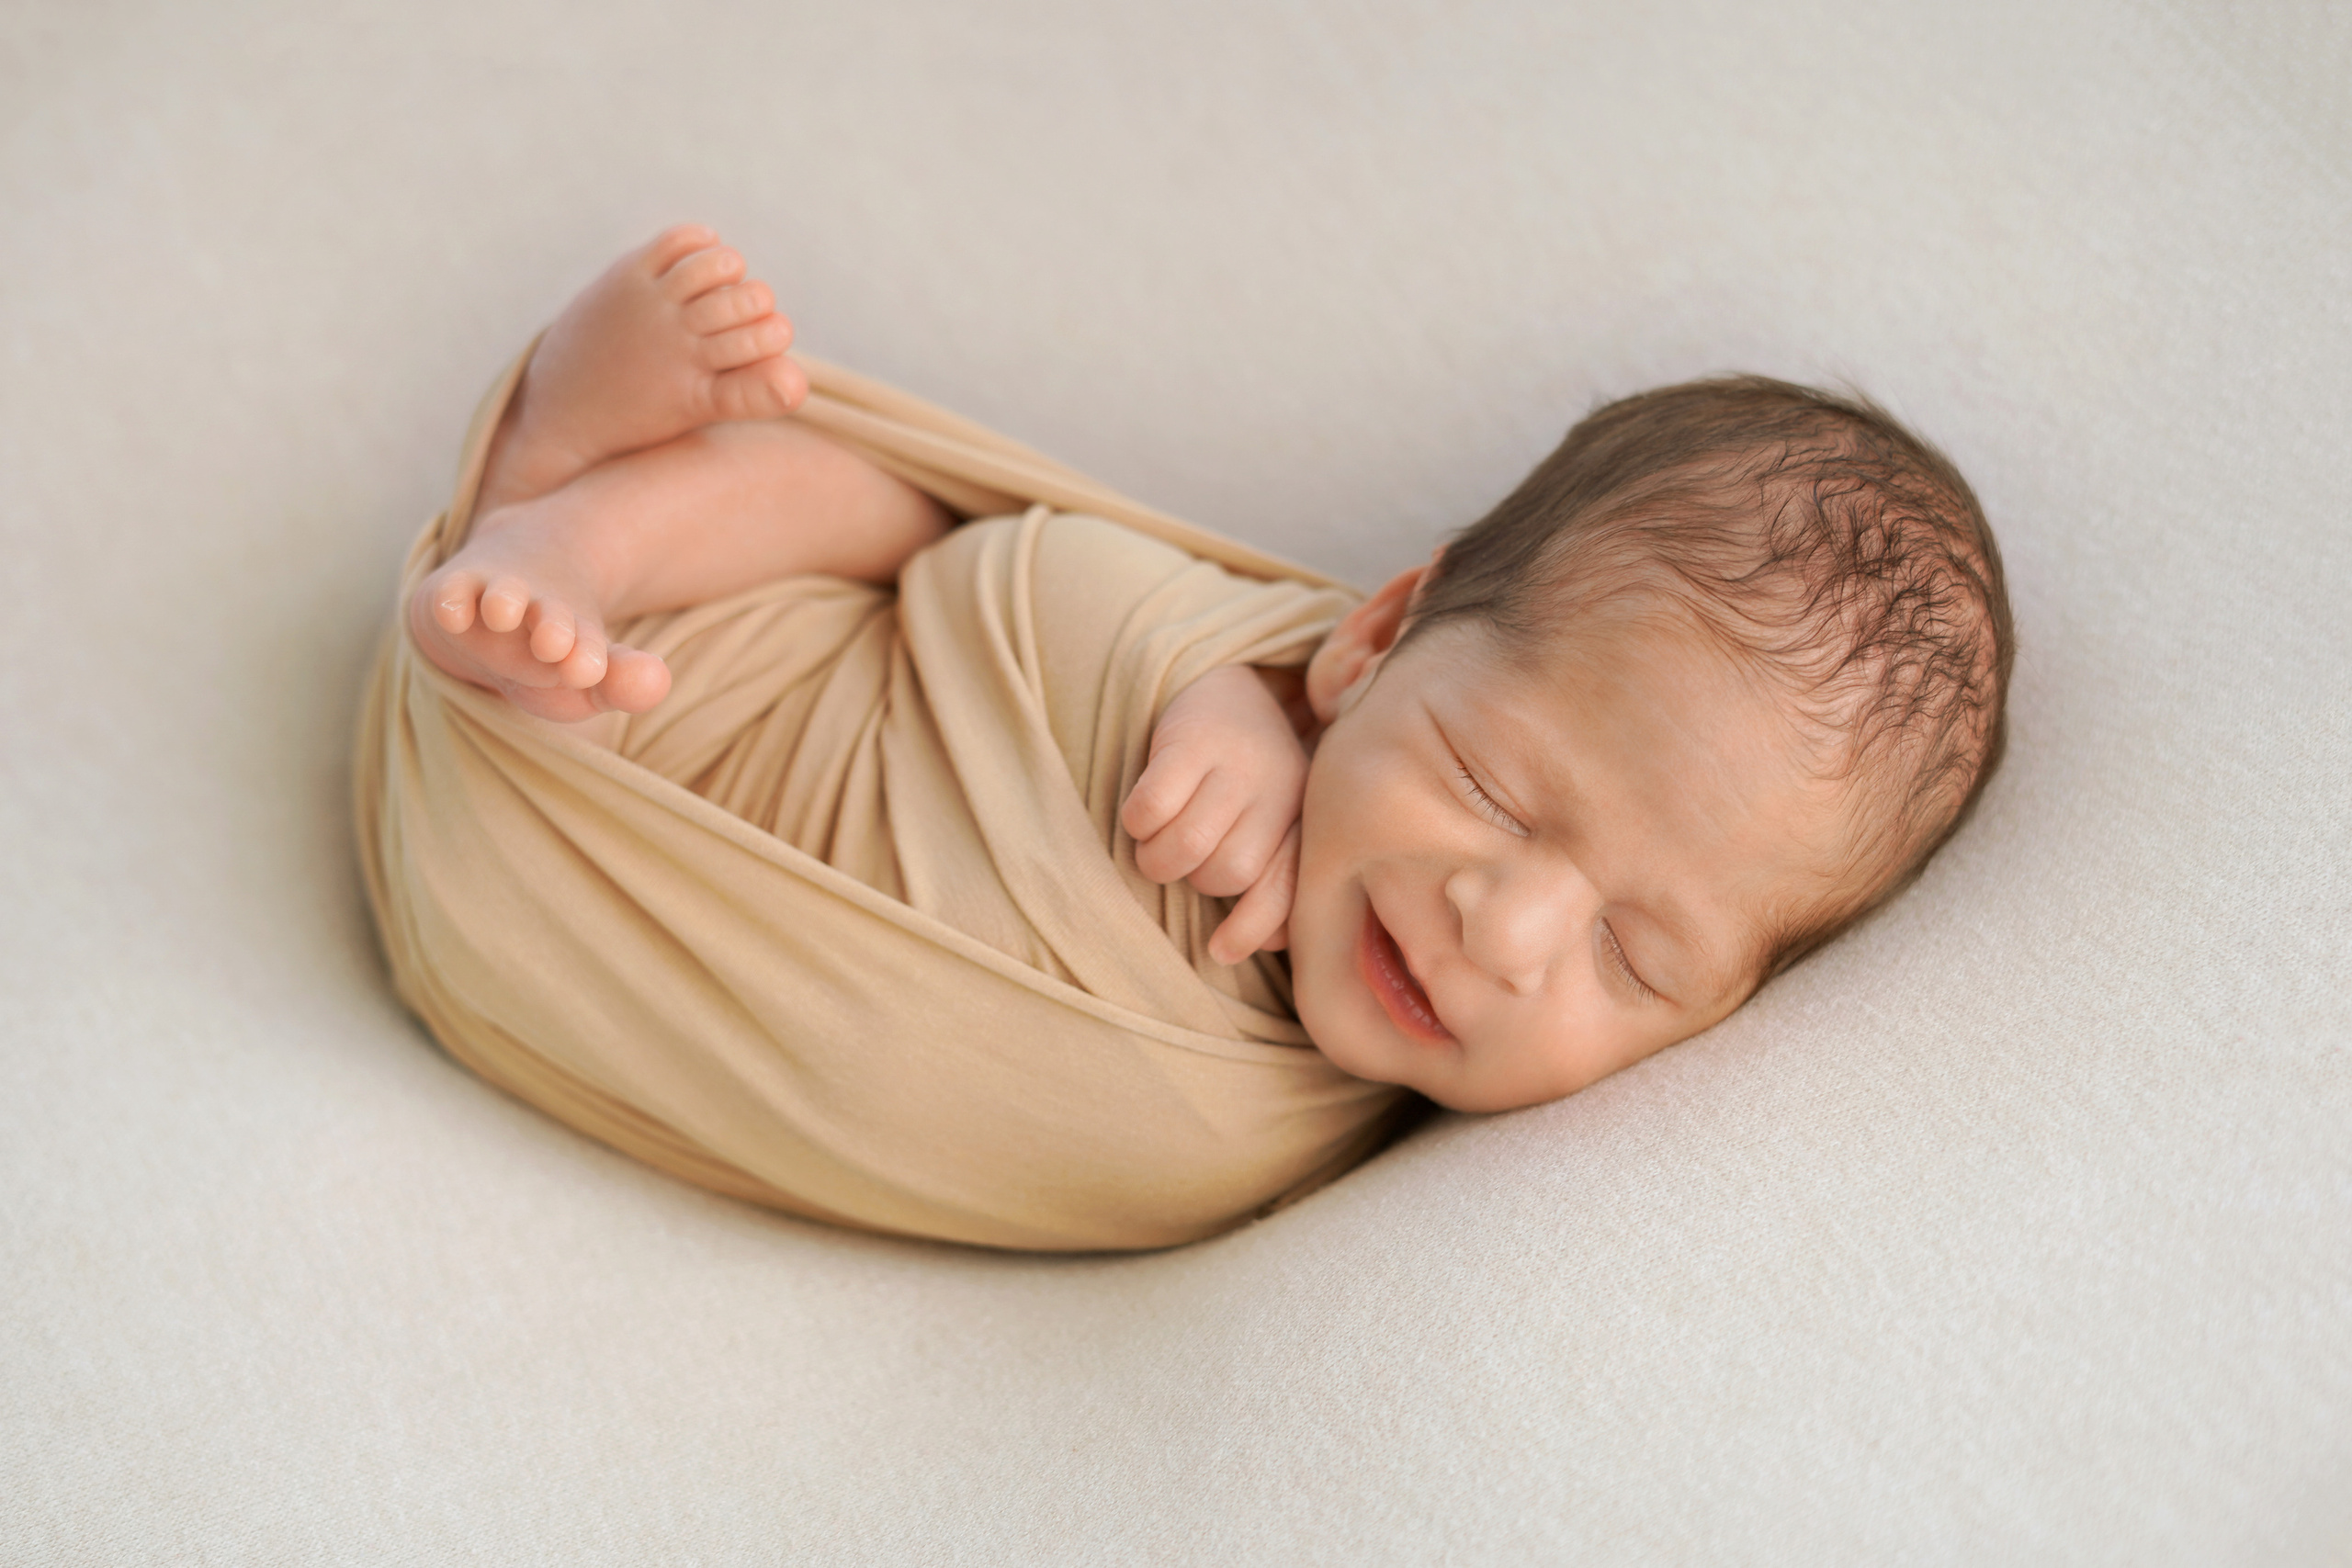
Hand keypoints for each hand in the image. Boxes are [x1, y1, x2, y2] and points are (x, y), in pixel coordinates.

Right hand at [1120, 665, 1309, 965]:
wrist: (1232, 685)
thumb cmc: (1248, 780)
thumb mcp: (1275, 825)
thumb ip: (1275, 882)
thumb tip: (1259, 945)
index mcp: (1303, 819)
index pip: (1285, 890)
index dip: (1252, 929)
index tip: (1220, 950)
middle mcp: (1278, 790)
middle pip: (1228, 873)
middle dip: (1195, 879)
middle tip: (1184, 860)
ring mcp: (1235, 763)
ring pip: (1189, 846)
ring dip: (1158, 859)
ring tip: (1156, 844)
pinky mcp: (1189, 740)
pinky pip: (1152, 808)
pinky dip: (1138, 822)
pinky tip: (1142, 814)